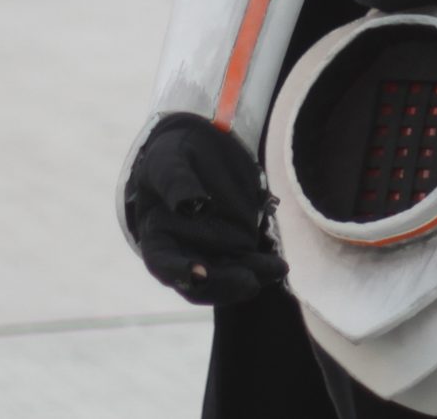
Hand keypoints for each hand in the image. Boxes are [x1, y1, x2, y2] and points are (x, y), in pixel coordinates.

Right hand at [127, 113, 287, 306]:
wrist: (196, 153)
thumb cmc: (172, 159)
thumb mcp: (167, 163)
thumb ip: (175, 182)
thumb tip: (189, 203)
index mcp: (158, 239)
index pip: (163, 263)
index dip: (178, 272)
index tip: (197, 274)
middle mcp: (183, 254)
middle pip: (201, 282)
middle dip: (225, 283)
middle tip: (249, 282)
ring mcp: (210, 254)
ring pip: (228, 277)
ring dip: (251, 279)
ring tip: (277, 269)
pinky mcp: (233, 247)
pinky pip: (247, 264)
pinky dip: (261, 268)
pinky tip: (278, 266)